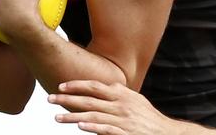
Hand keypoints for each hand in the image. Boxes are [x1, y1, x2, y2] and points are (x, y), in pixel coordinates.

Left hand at [49, 80, 179, 134]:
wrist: (165, 133)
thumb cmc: (148, 118)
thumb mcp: (135, 100)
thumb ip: (119, 94)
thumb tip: (105, 88)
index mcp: (122, 94)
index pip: (94, 86)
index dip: (77, 85)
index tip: (62, 86)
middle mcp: (120, 104)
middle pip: (88, 99)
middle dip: (67, 98)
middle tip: (50, 98)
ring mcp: (122, 119)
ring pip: (92, 115)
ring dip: (72, 116)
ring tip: (56, 117)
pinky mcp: (124, 133)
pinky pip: (105, 129)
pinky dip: (92, 128)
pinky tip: (80, 127)